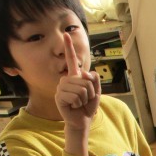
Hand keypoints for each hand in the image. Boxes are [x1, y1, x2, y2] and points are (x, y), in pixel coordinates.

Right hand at [56, 33, 100, 153]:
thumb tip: (86, 72)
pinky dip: (78, 103)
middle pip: (85, 79)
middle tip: (84, 99)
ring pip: (81, 88)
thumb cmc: (88, 106)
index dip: (69, 48)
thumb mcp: (96, 92)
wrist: (82, 120)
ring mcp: (61, 88)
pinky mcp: (59, 97)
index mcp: (75, 76)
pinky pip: (75, 96)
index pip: (72, 60)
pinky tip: (74, 106)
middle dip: (90, 91)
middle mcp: (66, 80)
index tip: (66, 34)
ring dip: (84, 98)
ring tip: (79, 103)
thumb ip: (95, 80)